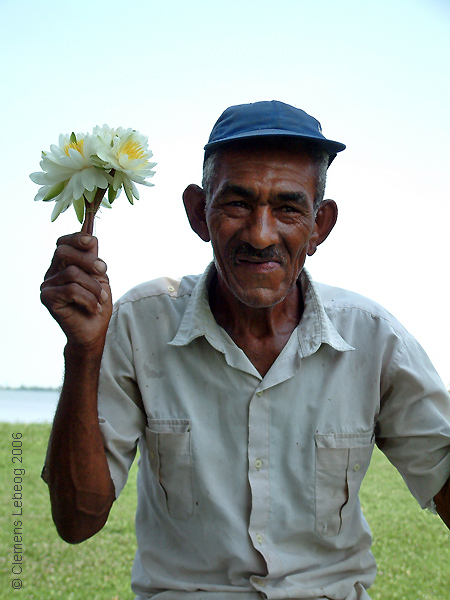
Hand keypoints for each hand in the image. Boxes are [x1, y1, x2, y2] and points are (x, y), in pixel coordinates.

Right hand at [41, 233, 112, 349]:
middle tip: (103, 271)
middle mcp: (52, 273)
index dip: (76, 238)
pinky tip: (93, 308)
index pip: (63, 243)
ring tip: (101, 299)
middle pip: (63, 252)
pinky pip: (71, 290)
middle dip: (88, 260)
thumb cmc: (97, 304)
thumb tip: (91, 235)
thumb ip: (93, 258)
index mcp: (63, 264)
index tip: (92, 242)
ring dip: (94, 287)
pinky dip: (88, 299)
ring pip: (72, 273)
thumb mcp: (99, 277)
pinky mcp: (47, 298)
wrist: (94, 332)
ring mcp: (48, 285)